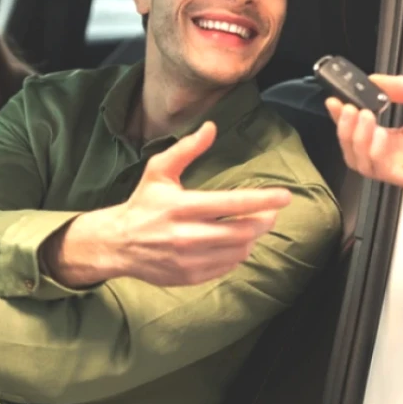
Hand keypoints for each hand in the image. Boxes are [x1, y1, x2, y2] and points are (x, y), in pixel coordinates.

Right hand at [48, 121, 291, 286]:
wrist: (117, 244)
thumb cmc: (143, 203)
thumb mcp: (159, 171)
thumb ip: (186, 149)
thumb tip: (211, 127)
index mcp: (181, 206)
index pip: (231, 204)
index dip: (262, 200)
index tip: (285, 196)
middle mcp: (186, 235)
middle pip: (241, 231)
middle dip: (264, 221)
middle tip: (272, 212)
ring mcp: (188, 259)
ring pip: (237, 251)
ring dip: (252, 238)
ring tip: (253, 226)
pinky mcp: (189, 276)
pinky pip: (226, 267)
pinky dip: (237, 254)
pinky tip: (235, 243)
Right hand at [326, 74, 402, 190]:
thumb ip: (402, 87)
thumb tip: (375, 79)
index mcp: (396, 137)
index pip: (359, 129)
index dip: (343, 116)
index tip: (337, 100)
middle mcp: (393, 153)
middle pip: (351, 147)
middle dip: (343, 126)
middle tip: (347, 108)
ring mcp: (398, 166)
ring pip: (358, 160)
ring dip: (354, 137)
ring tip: (362, 116)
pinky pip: (377, 169)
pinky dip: (370, 150)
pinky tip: (376, 134)